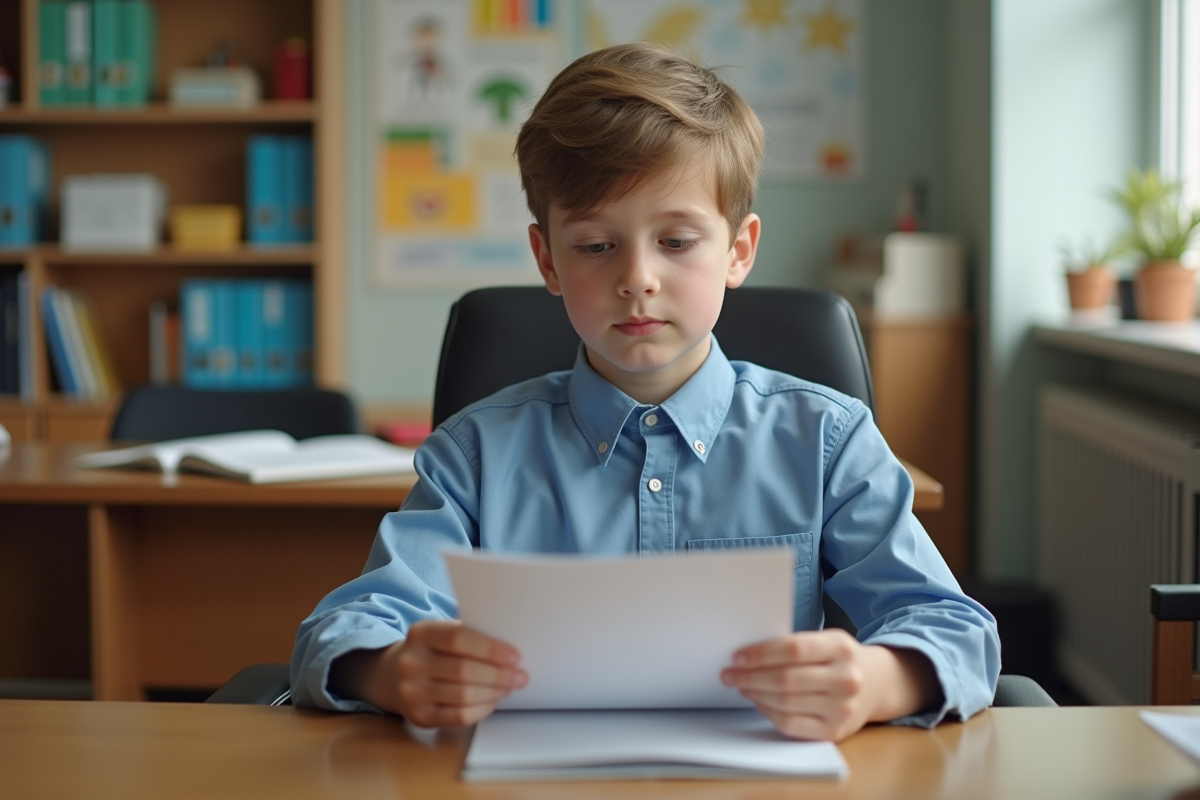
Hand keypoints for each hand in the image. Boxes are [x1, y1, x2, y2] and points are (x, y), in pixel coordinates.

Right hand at [333, 620, 526, 726]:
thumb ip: (469, 636)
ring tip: (509, 687)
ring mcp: (412, 692)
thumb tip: (510, 652)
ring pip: (463, 696)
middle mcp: (411, 662)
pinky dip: (482, 709)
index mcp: (421, 633)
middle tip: (521, 676)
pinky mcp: (419, 716)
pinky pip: (459, 716)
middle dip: (499, 675)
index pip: (458, 638)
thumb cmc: (433, 651)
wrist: (394, 675)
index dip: (490, 649)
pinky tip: (492, 701)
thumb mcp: (441, 633)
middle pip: (464, 670)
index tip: (515, 656)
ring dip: (494, 693)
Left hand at [720, 629, 936, 741]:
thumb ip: (795, 644)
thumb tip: (748, 654)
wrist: (877, 684)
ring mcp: (842, 709)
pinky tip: (759, 701)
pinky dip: (768, 712)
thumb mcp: (826, 640)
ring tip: (741, 685)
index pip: (793, 649)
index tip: (737, 656)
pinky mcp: (835, 732)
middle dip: (750, 677)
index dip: (761, 654)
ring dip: (755, 694)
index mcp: (840, 648)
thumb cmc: (840, 659)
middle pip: (786, 680)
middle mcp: (845, 679)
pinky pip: (791, 724)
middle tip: (729, 673)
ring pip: (785, 703)